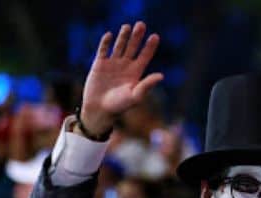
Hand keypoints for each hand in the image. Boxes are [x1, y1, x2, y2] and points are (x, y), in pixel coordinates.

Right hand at [80, 21, 162, 137]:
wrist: (100, 110)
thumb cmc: (120, 106)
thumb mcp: (136, 96)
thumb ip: (147, 85)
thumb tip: (161, 75)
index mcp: (136, 73)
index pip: (145, 56)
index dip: (150, 47)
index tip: (155, 36)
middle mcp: (125, 66)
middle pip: (133, 48)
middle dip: (137, 37)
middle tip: (141, 25)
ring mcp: (112, 64)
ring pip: (119, 46)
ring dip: (123, 36)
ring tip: (127, 26)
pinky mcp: (99, 64)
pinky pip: (103, 50)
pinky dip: (105, 43)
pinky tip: (109, 35)